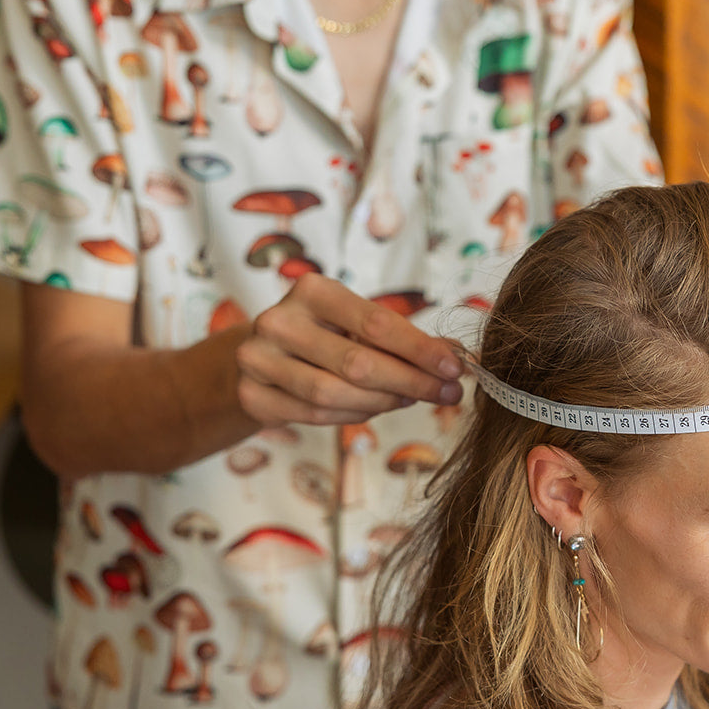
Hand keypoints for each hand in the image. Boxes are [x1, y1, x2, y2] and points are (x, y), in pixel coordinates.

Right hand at [234, 274, 463, 426]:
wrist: (257, 355)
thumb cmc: (322, 335)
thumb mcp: (357, 324)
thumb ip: (403, 338)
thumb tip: (456, 355)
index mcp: (312, 291)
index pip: (376, 322)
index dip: (420, 349)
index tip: (454, 368)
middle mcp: (279, 320)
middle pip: (358, 363)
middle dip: (410, 382)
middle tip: (446, 394)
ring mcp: (259, 359)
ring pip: (334, 394)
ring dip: (383, 403)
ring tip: (410, 399)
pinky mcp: (252, 395)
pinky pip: (314, 416)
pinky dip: (352, 416)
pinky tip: (374, 409)